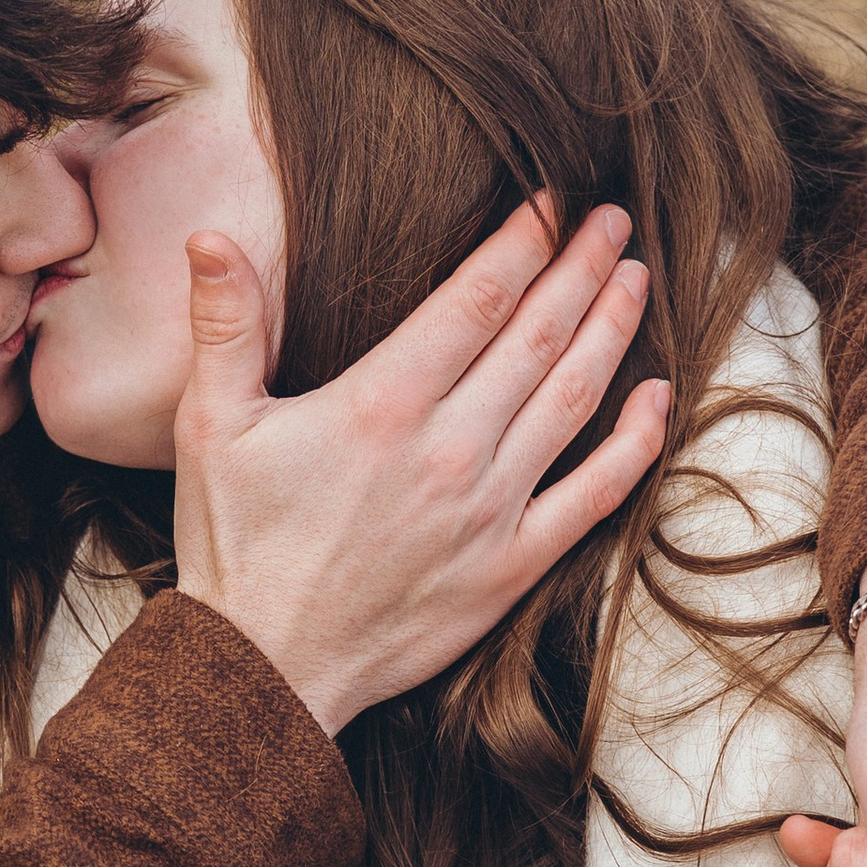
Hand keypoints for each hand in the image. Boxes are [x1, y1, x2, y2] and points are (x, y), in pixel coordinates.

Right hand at [170, 201, 670, 736]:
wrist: (267, 665)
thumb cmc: (236, 544)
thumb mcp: (209, 426)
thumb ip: (222, 325)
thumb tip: (208, 237)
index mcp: (383, 403)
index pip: (478, 296)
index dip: (525, 239)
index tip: (554, 200)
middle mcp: (451, 447)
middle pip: (539, 334)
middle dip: (583, 267)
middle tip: (612, 220)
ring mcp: (491, 507)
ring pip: (574, 397)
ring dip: (612, 329)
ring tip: (633, 279)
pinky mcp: (513, 563)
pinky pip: (595, 493)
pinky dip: (635, 441)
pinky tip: (658, 396)